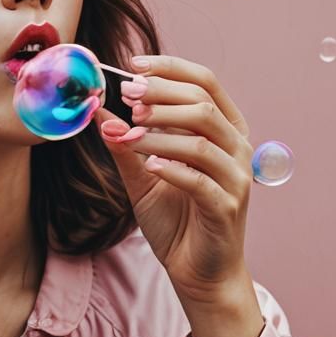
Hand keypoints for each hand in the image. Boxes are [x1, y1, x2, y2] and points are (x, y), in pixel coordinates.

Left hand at [95, 54, 254, 301]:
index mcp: (222, 129)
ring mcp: (236, 176)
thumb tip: (98, 111)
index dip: (169, 69)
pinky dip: (171, 167)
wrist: (199, 271)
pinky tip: (148, 164)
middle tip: (126, 98)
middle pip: (202, 103)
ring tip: (128, 133)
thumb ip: (124, 144)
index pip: (203, 82)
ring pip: (201, 138)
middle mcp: (236, 146)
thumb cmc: (177, 219)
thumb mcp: (142, 176)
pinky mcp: (228, 206)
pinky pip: (200, 180)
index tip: (132, 65)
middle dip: (160, 97)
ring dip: (160, 131)